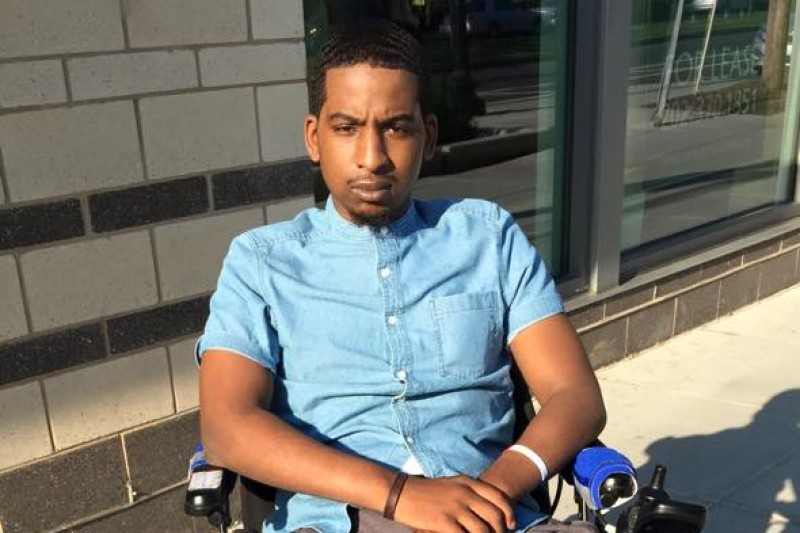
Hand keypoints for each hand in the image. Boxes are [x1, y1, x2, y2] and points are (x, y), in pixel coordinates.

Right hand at [393, 475, 515, 532]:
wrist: (401, 493)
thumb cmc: (427, 491)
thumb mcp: (452, 484)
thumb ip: (470, 492)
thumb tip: (489, 508)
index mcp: (468, 482)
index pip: (499, 497)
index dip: (509, 513)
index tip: (511, 524)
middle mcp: (465, 493)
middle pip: (495, 515)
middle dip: (500, 530)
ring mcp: (455, 507)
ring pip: (483, 529)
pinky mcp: (443, 521)